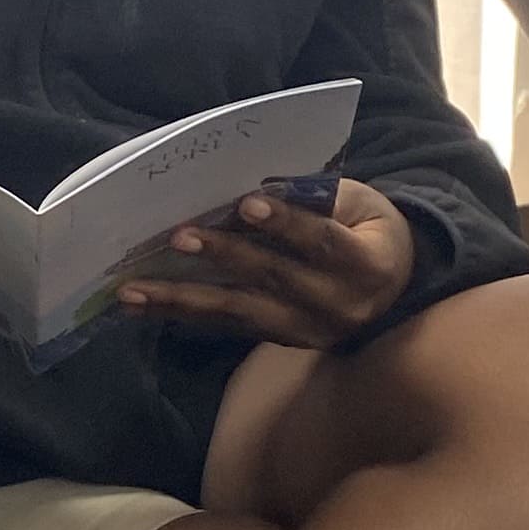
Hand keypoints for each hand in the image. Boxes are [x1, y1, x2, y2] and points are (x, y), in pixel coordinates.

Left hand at [112, 180, 414, 347]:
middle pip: (273, 278)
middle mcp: (336, 305)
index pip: (321, 242)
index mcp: (365, 264)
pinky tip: (146, 305)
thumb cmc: (369, 231)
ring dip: (182, 300)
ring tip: (134, 291)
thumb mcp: (360, 204)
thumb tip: (254, 189)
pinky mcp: (280, 340)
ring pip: (239, 312)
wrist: (393, 291)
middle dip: (223, 256)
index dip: (286, 223)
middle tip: (177, 237)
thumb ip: (317, 197)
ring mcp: (306, 329)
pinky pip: (228, 326)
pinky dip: (185, 313)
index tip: (247, 203)